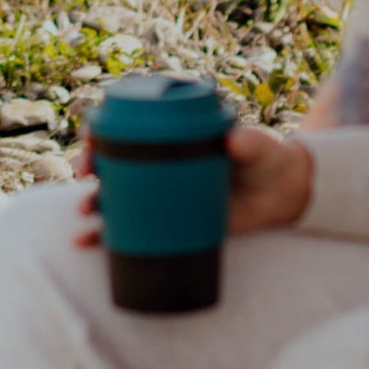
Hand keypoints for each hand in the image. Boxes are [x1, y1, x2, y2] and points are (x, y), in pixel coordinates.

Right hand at [69, 119, 312, 248]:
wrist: (282, 196)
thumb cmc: (270, 161)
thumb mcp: (261, 149)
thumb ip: (251, 142)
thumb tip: (235, 140)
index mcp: (175, 133)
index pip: (128, 124)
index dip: (102, 130)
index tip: (91, 141)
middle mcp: (163, 159)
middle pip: (114, 159)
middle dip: (91, 168)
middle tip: (86, 183)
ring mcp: (164, 190)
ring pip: (117, 194)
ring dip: (94, 205)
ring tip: (85, 220)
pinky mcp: (170, 219)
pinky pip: (133, 226)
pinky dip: (108, 236)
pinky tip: (88, 243)